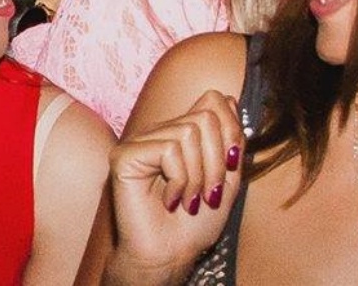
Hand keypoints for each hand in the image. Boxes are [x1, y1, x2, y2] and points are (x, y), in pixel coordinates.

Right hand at [106, 91, 244, 282]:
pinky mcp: (125, 155)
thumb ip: (230, 141)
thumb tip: (231, 101)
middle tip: (209, 194)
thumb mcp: (227, 179)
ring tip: (190, 200)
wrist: (171, 255)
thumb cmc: (195, 224)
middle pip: (205, 117)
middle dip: (218, 161)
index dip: (232, 130)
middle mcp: (159, 132)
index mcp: (181, 134)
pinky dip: (180, 180)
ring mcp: (140, 142)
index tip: (232, 167)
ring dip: (199, 176)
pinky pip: (169, 150)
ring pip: (188, 133)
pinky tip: (171, 200)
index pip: (214, 101)